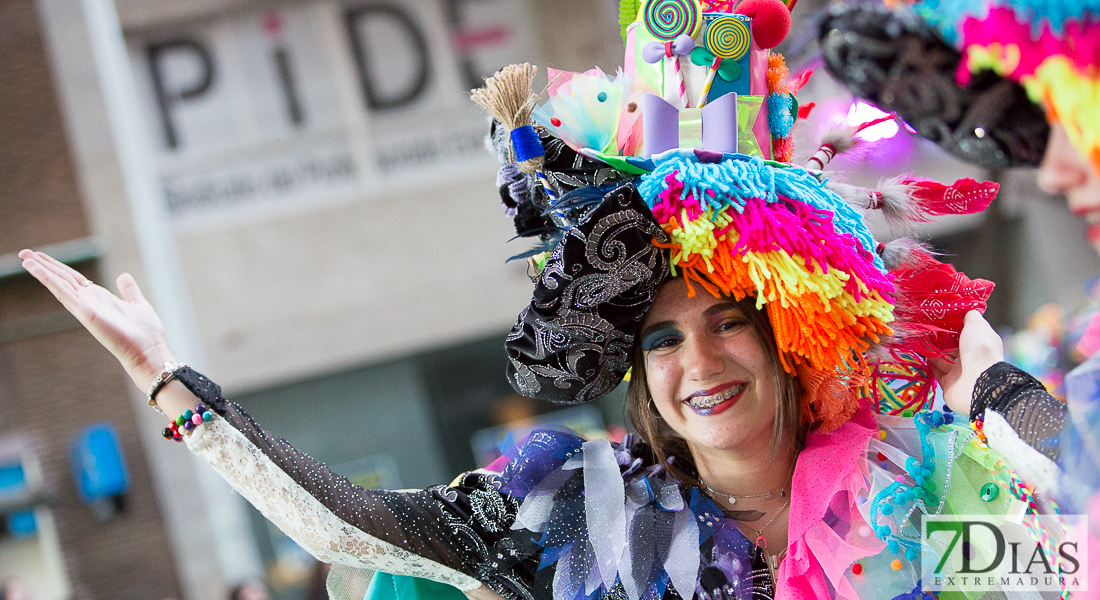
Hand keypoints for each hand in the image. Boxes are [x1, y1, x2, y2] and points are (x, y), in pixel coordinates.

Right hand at [19, 250, 174, 389]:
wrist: (149, 351)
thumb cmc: (146, 333)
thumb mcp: (138, 304)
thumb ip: (129, 291)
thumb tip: (123, 276)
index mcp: (100, 299)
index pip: (74, 279)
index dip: (59, 267)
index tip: (42, 256)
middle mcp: (89, 303)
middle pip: (62, 279)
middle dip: (44, 265)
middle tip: (24, 252)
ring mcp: (85, 308)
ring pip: (59, 283)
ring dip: (41, 270)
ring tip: (24, 256)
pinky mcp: (85, 312)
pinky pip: (63, 292)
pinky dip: (48, 280)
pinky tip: (36, 269)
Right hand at [928, 310, 1004, 414]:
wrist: (978, 382)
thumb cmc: (980, 351)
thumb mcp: (977, 326)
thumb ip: (971, 317)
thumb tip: (967, 310)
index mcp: (978, 344)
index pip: (963, 334)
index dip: (951, 327)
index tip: (938, 318)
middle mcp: (969, 358)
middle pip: (950, 347)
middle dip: (938, 339)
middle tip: (924, 329)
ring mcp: (959, 372)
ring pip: (942, 359)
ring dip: (931, 351)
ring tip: (919, 340)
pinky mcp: (948, 384)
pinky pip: (936, 372)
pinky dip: (929, 364)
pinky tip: (922, 355)